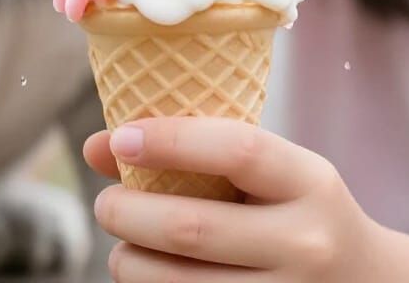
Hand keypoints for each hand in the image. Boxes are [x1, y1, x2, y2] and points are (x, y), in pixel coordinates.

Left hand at [84, 117, 387, 280]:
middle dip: (128, 212)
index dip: (171, 140)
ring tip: (121, 248)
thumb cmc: (299, 213)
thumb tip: (98, 145)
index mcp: (310, 183)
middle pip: (192, 227)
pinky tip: (148, 277)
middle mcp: (306, 243)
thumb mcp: (273, 173)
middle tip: (106, 202)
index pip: (236, 149)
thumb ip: (197, 151)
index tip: (121, 139)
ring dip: (129, 263)